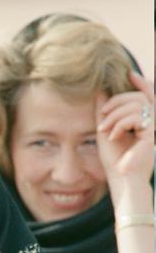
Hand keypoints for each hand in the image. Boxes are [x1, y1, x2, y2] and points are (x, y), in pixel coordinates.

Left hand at [96, 72, 153, 186]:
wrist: (121, 178)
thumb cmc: (114, 158)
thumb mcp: (105, 130)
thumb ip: (104, 112)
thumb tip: (101, 91)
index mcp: (144, 120)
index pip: (146, 96)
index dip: (142, 83)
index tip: (130, 73)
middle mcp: (152, 122)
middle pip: (140, 96)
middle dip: (118, 100)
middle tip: (103, 114)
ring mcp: (154, 128)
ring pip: (138, 104)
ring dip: (116, 114)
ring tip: (104, 129)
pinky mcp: (152, 135)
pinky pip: (135, 117)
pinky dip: (120, 124)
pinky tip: (113, 136)